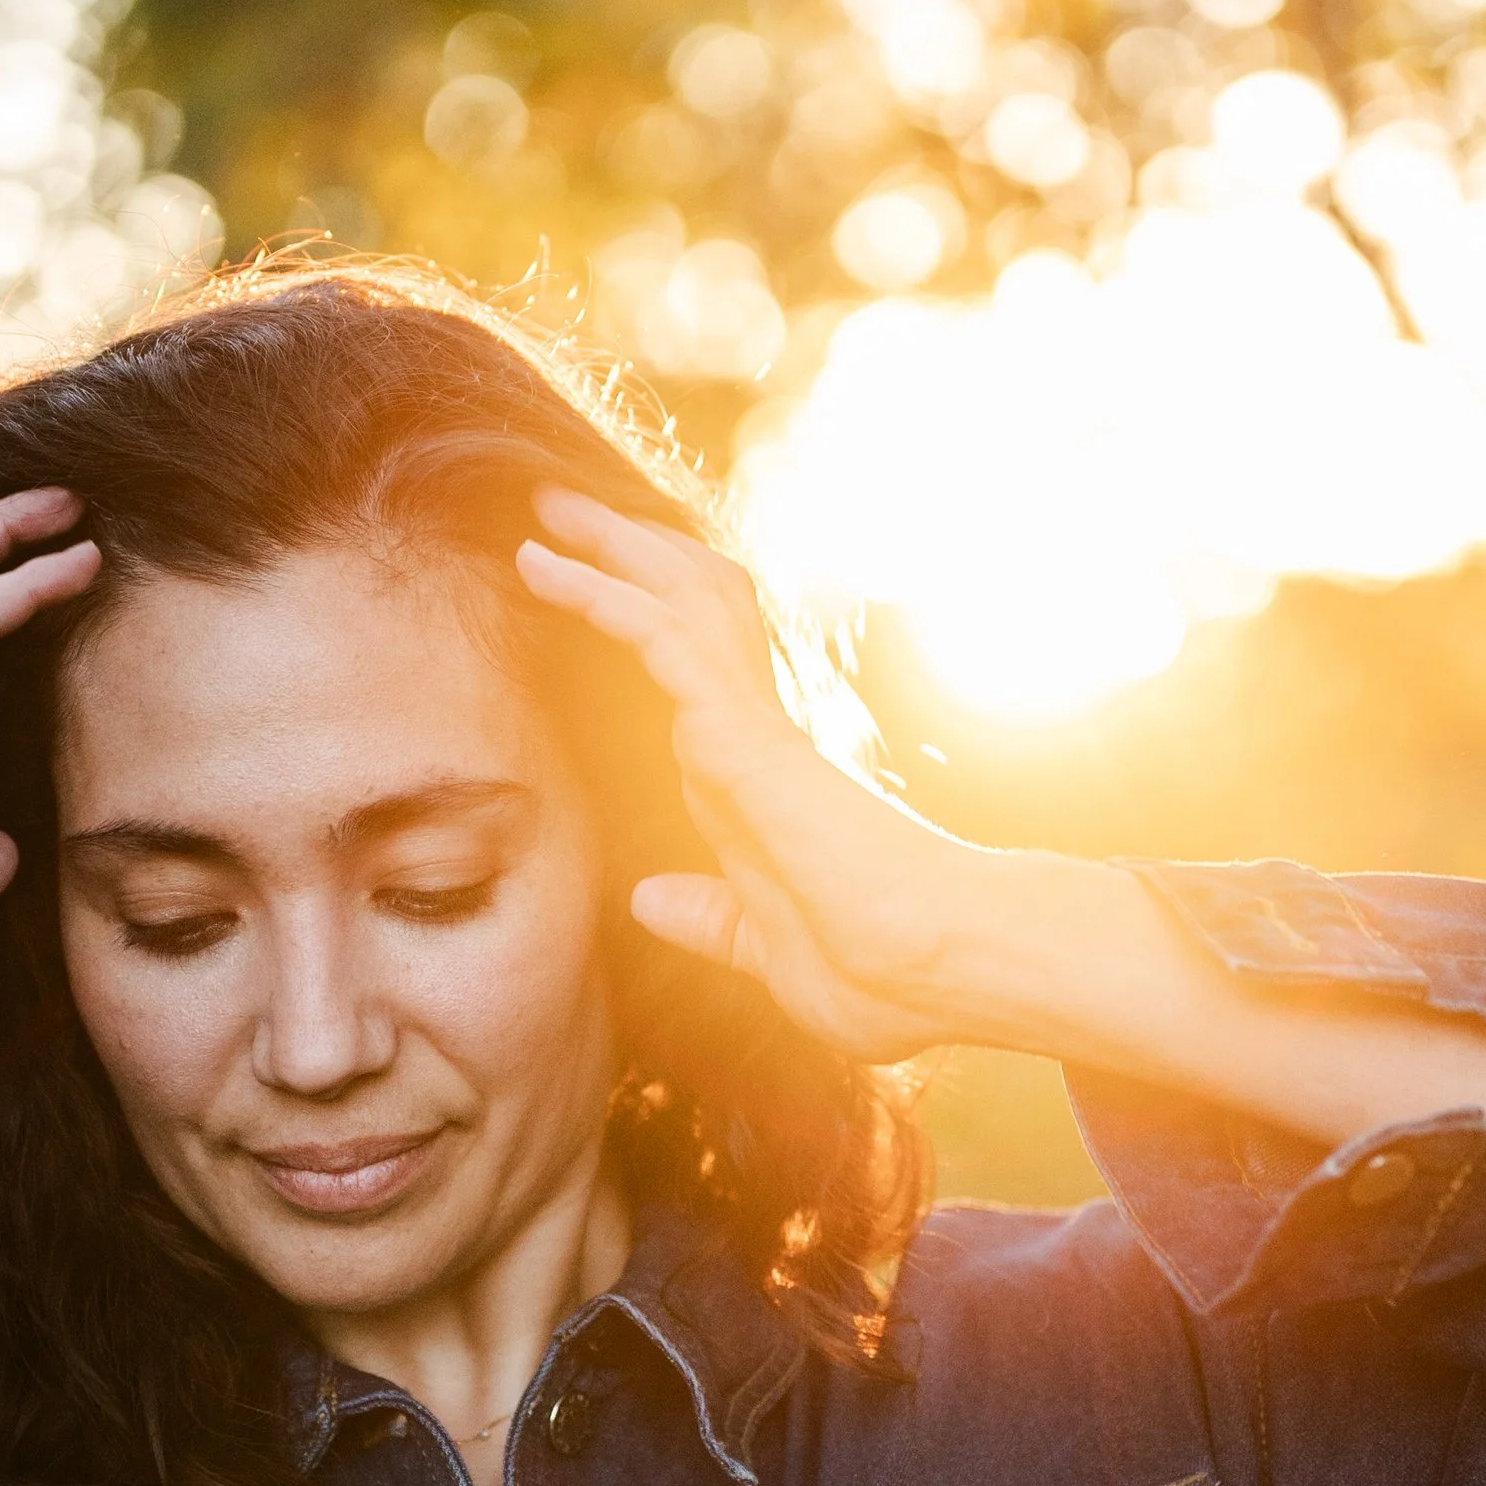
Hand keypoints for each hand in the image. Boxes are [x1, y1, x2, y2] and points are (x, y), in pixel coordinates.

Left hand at [516, 489, 978, 1062]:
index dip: (639, 621)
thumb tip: (652, 899)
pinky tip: (553, 569)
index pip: (693, 674)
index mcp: (759, 783)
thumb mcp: (764, 949)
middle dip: (621, 554)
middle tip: (552, 509)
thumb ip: (710, 917)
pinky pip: (664, 644)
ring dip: (604, 553)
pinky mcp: (748, 739)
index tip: (582, 589)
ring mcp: (754, 731)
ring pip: (673, 604)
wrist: (941, 974)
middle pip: (686, 611)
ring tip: (543, 510)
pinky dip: (605, 600)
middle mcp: (755, 739)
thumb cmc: (883, 975)